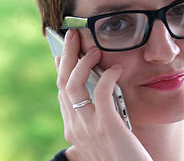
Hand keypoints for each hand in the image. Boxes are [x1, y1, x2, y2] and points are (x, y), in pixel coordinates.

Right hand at [55, 29, 151, 160]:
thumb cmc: (122, 157)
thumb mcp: (103, 137)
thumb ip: (96, 119)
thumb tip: (97, 94)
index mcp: (73, 130)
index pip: (61, 93)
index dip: (61, 70)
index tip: (62, 53)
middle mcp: (75, 128)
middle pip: (63, 83)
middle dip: (67, 56)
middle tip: (71, 35)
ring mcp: (88, 127)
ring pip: (74, 84)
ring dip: (83, 62)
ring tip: (94, 48)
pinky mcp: (107, 126)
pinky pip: (102, 92)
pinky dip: (108, 76)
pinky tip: (117, 68)